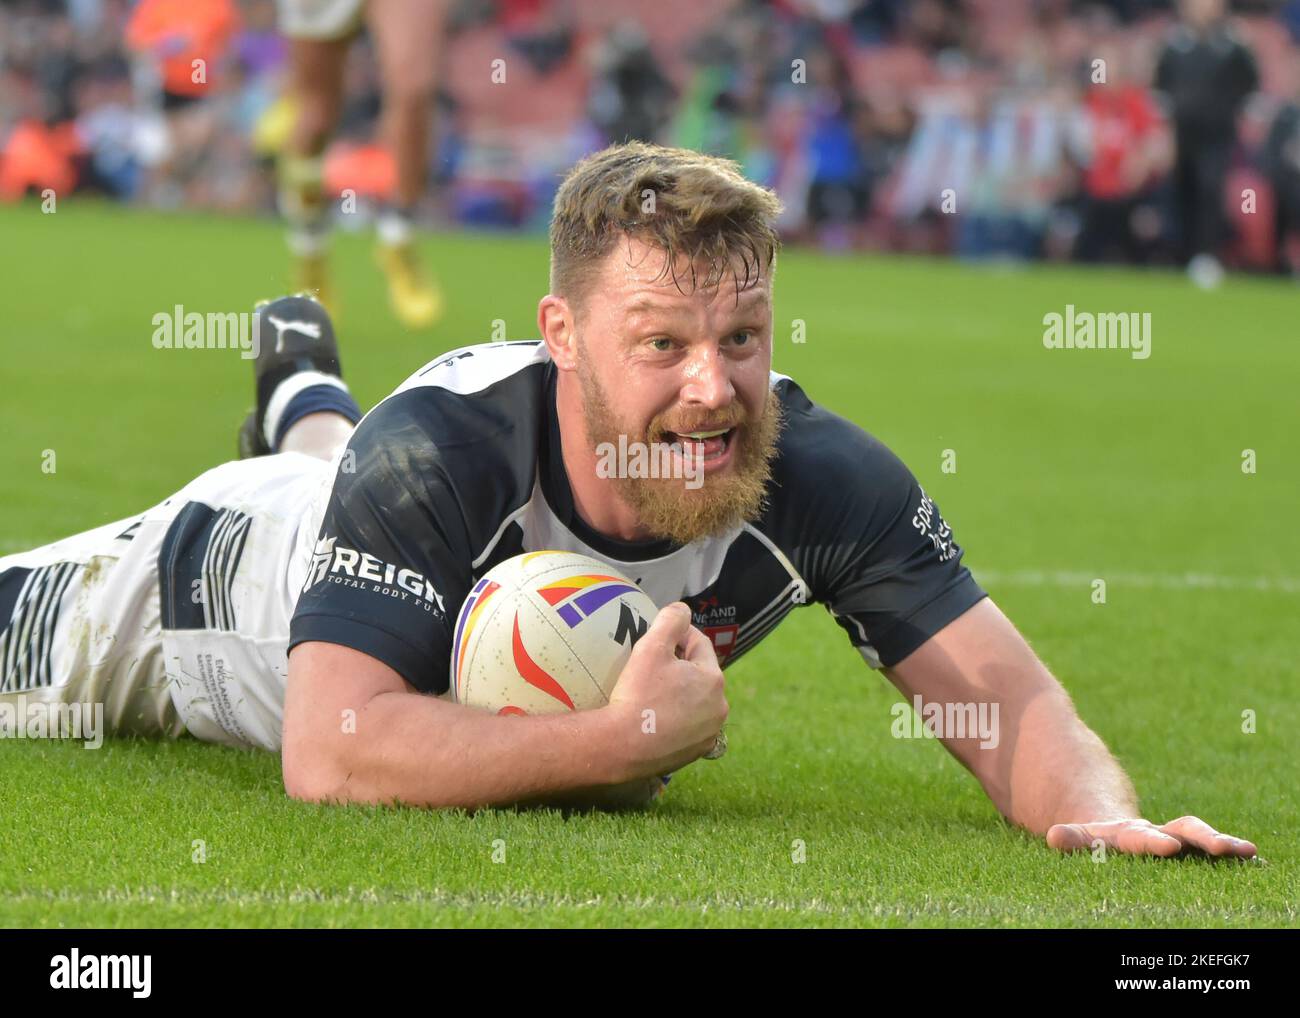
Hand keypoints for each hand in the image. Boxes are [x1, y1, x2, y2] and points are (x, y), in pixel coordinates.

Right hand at [604, 602, 727, 780]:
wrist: (623, 746)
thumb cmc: (638, 693)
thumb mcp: (652, 647)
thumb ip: (671, 620)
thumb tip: (682, 609)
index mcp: (713, 678)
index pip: (699, 644)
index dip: (679, 635)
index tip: (659, 636)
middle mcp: (719, 706)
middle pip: (701, 674)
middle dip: (682, 666)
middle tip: (653, 664)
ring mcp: (709, 732)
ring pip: (697, 702)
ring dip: (683, 693)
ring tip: (655, 691)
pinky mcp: (697, 753)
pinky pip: (691, 727)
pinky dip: (680, 720)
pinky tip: (659, 717)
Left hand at [1046, 815, 1257, 858]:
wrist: (1114, 825)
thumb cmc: (1098, 839)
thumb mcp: (1082, 837)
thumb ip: (1072, 838)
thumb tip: (1053, 837)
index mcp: (1131, 834)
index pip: (1141, 839)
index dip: (1154, 843)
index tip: (1169, 846)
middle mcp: (1160, 833)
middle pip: (1183, 831)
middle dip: (1201, 838)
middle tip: (1221, 846)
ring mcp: (1178, 840)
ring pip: (1202, 837)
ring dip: (1221, 843)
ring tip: (1246, 851)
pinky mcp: (1190, 847)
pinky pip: (1213, 850)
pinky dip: (1231, 851)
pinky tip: (1254, 858)